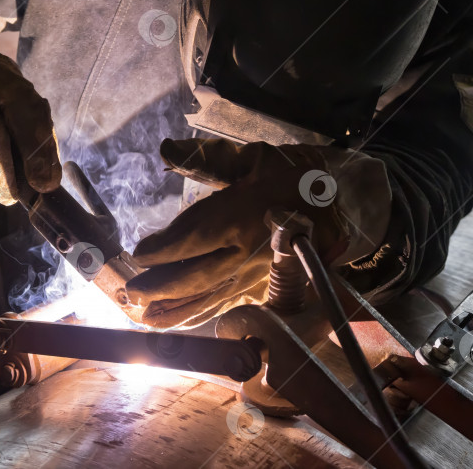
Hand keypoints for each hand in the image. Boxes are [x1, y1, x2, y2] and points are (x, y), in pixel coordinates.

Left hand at [126, 138, 390, 328]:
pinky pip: (227, 304)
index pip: (194, 237)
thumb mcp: (252, 157)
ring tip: (146, 319)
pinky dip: (201, 316)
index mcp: (242, 215)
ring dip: (176, 310)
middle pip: (197, 275)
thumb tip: (166, 149)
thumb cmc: (291, 175)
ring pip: (210, 297)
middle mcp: (248, 251)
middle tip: (131, 293)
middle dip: (161, 286)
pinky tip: (181, 323)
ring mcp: (256, 274)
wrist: (341, 203)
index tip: (137, 254)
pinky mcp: (263, 286)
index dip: (162, 249)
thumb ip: (207, 158)